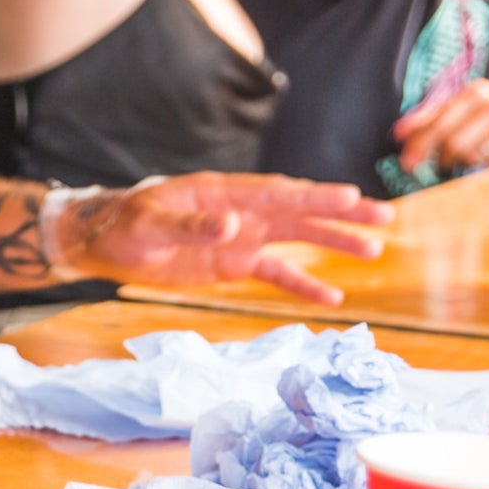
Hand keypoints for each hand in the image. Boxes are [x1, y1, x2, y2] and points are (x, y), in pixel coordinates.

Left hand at [55, 174, 391, 305]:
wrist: (104, 243)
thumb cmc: (123, 225)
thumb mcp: (150, 225)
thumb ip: (191, 227)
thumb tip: (231, 226)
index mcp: (221, 193)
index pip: (275, 192)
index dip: (312, 196)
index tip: (350, 197)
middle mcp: (239, 211)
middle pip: (297, 209)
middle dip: (340, 213)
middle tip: (384, 215)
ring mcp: (240, 236)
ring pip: (296, 237)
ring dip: (333, 242)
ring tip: (374, 248)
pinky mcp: (234, 263)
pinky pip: (276, 272)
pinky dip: (302, 283)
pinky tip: (332, 296)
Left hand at [393, 79, 488, 179]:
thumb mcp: (475, 101)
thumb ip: (436, 114)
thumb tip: (398, 133)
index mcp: (476, 92)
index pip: (438, 122)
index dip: (419, 144)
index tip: (405, 161)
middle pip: (452, 143)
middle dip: (439, 159)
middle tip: (437, 167)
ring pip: (472, 156)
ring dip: (463, 165)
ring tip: (468, 162)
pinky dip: (485, 169)